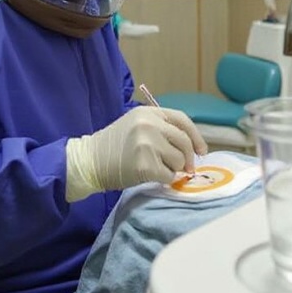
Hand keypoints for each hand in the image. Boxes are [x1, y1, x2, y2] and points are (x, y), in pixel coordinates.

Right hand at [65, 106, 208, 201]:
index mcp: (149, 113)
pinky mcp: (145, 166)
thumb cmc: (114, 145)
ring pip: (179, 160)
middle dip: (188, 158)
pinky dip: (165, 179)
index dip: (196, 136)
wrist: (90, 160)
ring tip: (157, 168)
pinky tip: (151, 176)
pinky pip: (169, 176)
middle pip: (184, 142)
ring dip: (173, 169)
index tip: (202, 150)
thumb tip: (190, 146)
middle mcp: (149, 125)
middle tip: (186, 168)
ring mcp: (147, 145)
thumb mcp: (136, 124)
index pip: (182, 120)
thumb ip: (161, 128)